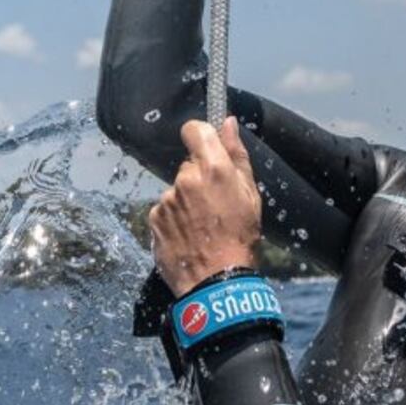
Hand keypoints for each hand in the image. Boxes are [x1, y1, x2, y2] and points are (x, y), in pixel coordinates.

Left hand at [149, 117, 261, 297]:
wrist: (217, 281)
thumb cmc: (240, 238)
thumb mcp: (250, 194)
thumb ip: (237, 154)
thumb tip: (228, 123)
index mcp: (213, 168)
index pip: (194, 129)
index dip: (201, 136)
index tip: (207, 148)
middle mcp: (185, 180)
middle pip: (188, 165)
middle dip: (199, 178)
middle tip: (215, 204)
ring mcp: (167, 200)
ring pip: (177, 190)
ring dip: (187, 201)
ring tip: (203, 226)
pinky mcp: (154, 220)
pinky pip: (165, 211)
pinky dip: (175, 220)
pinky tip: (190, 236)